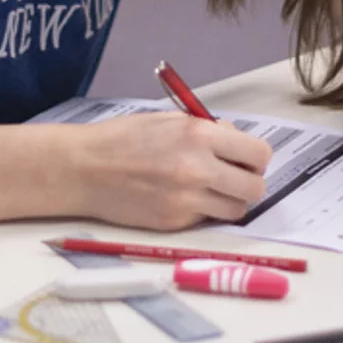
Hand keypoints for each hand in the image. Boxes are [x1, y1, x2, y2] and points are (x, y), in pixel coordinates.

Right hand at [67, 112, 270, 230]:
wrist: (83, 168)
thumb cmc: (122, 139)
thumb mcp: (170, 120)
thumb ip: (208, 131)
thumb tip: (237, 142)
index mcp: (198, 136)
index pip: (258, 154)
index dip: (256, 158)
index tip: (247, 159)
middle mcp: (197, 169)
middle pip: (255, 188)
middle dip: (249, 182)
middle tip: (234, 177)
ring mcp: (185, 200)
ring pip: (236, 210)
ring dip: (230, 201)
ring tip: (210, 189)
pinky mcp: (173, 222)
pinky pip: (206, 219)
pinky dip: (202, 211)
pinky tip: (182, 197)